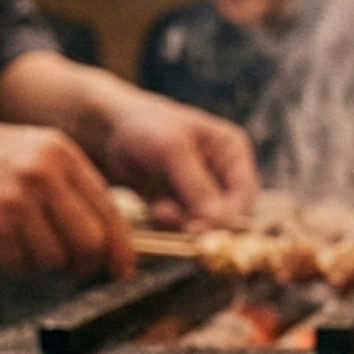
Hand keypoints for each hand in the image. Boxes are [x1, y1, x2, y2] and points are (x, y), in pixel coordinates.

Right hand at [0, 118, 130, 279]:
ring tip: (18, 242)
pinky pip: (19, 266)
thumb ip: (68, 186)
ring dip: (41, 265)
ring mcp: (14, 200)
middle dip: (85, 266)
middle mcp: (42, 173)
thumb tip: (106, 238)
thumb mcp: (31, 152)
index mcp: (59, 152)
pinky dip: (12, 264)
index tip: (121, 268)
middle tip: (73, 270)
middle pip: (89, 243)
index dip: (119, 248)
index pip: (108, 210)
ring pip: (54, 260)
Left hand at [96, 90, 258, 228]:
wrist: (108, 131)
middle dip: (199, 220)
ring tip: (157, 209)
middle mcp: (222, 173)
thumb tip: (220, 221)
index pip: (245, 195)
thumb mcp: (172, 150)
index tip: (201, 226)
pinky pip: (184, 225)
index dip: (229, 215)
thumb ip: (197, 185)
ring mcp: (202, 191)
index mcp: (232, 152)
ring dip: (181, 222)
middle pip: (226, 213)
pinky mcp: (181, 204)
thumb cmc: (144, 127)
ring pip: (204, 223)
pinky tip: (153, 208)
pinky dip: (170, 223)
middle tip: (169, 216)